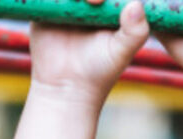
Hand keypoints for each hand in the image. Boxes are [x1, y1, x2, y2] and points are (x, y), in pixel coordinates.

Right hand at [29, 2, 149, 105]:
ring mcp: (68, 1)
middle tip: (95, 2)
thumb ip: (135, 31)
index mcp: (111, 4)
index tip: (103, 2)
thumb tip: (136, 4)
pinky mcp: (46, 6)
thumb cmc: (99, 71)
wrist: (66, 87)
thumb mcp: (121, 52)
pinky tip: (55, 3)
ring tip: (79, 2)